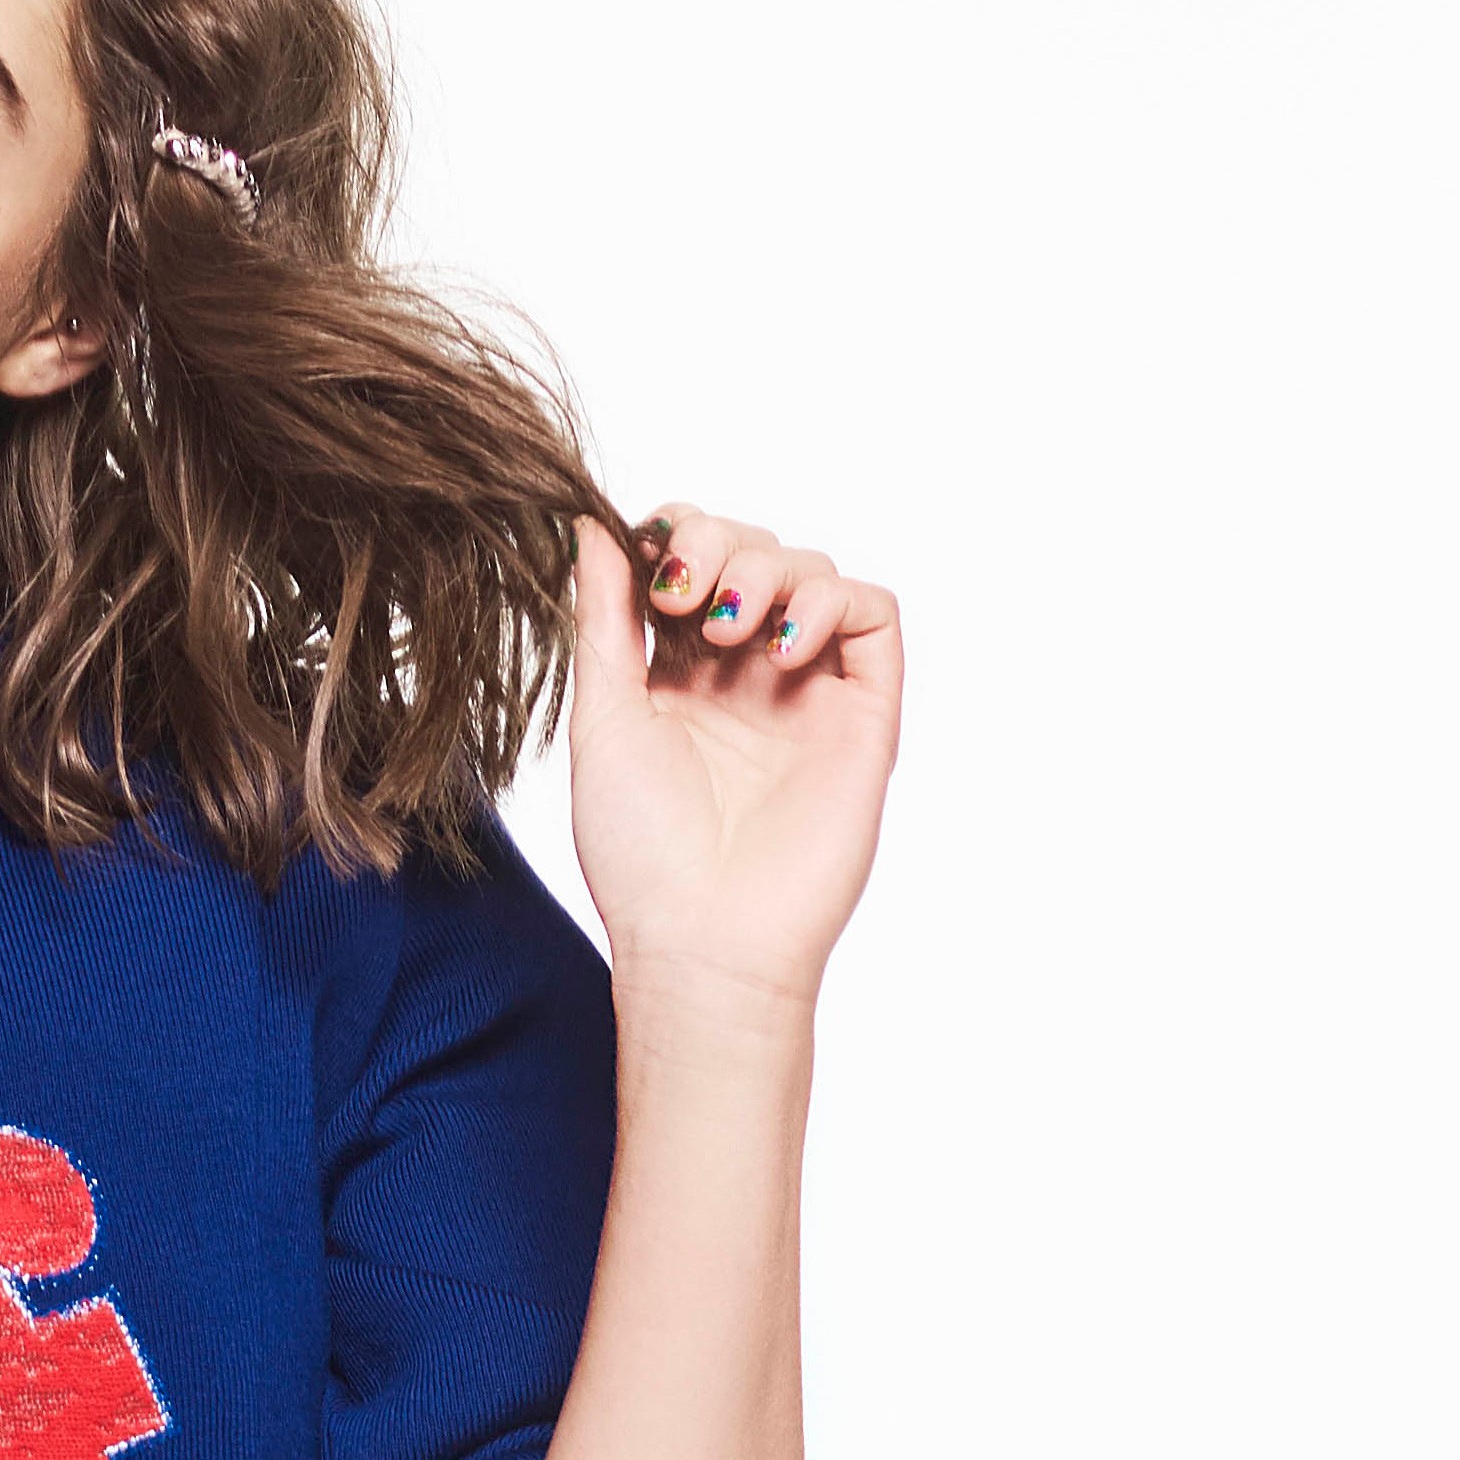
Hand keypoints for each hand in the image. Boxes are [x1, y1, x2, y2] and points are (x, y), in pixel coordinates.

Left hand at [566, 504, 903, 1023]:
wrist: (703, 938)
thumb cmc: (639, 847)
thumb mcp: (603, 714)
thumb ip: (602, 617)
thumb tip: (585, 521)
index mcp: (674, 669)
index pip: (686, 556)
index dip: (670, 535)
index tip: (643, 566)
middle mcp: (744, 670)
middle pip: (750, 545)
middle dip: (714, 542)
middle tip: (680, 596)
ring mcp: (807, 688)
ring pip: (811, 568)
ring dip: (766, 569)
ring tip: (727, 631)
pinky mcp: (863, 712)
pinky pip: (873, 616)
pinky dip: (832, 604)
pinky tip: (784, 650)